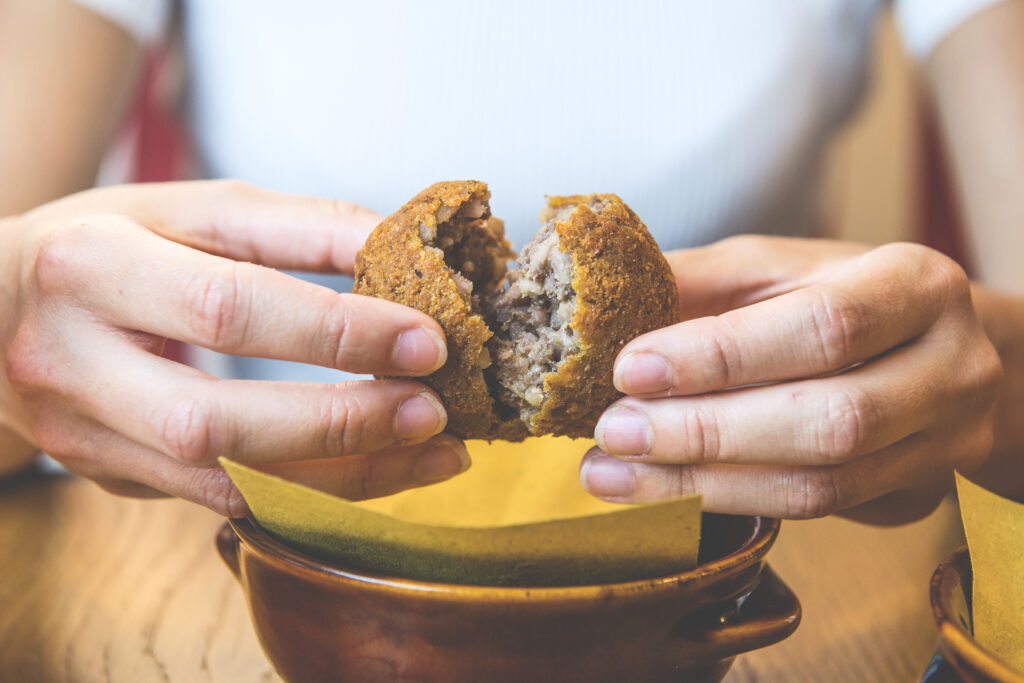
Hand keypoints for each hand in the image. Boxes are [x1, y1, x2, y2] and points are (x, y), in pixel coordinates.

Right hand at [0, 181, 469, 515]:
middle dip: (342, 423)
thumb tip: (395, 245)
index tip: (425, 339)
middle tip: (436, 410)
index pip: (227, 310)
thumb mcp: (184, 208)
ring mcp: (88, 438)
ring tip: (434, 452)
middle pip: (216, 423)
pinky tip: (381, 471)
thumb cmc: (101, 246)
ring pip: (224, 487)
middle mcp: (76, 366)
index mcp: (92, 269)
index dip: (334, 333)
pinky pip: (224, 505)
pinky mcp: (113, 479)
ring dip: (344, 478)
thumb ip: (292, 226)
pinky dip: (313, 494)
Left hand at [581, 235, 1001, 523]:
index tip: (630, 368)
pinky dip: (725, 504)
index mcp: (916, 285)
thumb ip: (699, 281)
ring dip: (700, 486)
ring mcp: (944, 444)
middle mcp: (950, 369)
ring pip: (819, 487)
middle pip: (829, 421)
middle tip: (612, 432)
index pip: (824, 327)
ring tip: (610, 474)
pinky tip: (659, 491)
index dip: (722, 356)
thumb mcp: (776, 267)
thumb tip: (608, 300)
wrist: (941, 352)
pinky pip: (814, 515)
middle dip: (704, 433)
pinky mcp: (916, 497)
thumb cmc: (841, 295)